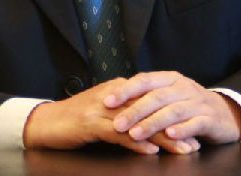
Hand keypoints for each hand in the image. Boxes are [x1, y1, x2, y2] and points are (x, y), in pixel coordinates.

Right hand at [22, 77, 200, 153]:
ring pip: (140, 122)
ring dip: (163, 137)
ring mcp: (102, 109)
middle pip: (151, 111)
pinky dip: (136, 142)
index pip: (153, 102)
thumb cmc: (74, 120)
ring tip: (183, 150)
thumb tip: (148, 121)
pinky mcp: (91, 123)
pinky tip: (151, 150)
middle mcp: (113, 96)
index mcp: (118, 90)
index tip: (193, 130)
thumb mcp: (103, 111)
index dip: (174, 116)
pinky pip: (119, 133)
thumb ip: (124, 111)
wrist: (44, 122)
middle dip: (175, 128)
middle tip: (195, 142)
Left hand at [103, 71, 240, 146]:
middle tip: (117, 124)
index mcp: (170, 79)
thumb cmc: (188, 105)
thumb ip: (146, 96)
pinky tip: (169, 136)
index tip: (107, 102)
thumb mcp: (169, 95)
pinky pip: (194, 124)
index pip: (145, 80)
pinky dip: (181, 130)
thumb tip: (113, 100)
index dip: (125, 90)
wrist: (226, 113)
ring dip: (152, 123)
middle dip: (135, 111)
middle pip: (156, 97)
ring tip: (136, 134)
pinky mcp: (210, 119)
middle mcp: (183, 88)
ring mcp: (197, 103)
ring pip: (172, 111)